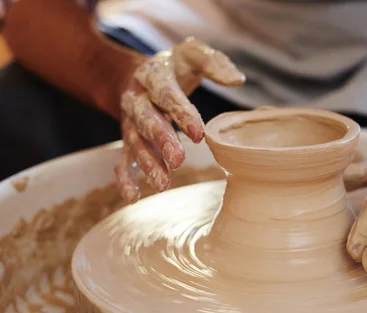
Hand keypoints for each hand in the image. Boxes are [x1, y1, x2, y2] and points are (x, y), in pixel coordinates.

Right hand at [115, 38, 244, 202]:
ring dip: (148, 164)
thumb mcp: (191, 55)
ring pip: (135, 143)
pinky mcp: (129, 140)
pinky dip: (125, 178)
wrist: (137, 75)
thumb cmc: (174, 67)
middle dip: (161, 141)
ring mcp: (130, 122)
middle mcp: (137, 99)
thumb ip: (213, 63)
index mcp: (153, 75)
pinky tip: (134, 196)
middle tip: (179, 160)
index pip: (166, 93)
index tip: (198, 133)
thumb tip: (238, 80)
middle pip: (146, 120)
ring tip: (163, 184)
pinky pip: (122, 160)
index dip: (181, 113)